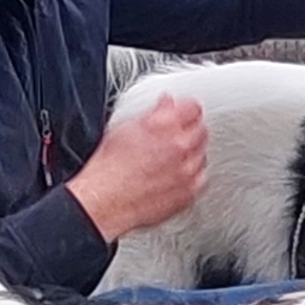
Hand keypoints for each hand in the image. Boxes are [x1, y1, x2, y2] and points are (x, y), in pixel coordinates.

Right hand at [67, 94, 207, 242]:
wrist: (103, 201)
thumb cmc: (108, 168)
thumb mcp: (126, 127)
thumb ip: (154, 112)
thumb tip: (166, 103)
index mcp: (167, 126)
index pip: (193, 108)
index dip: (185, 109)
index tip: (182, 112)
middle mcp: (181, 148)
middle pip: (201, 132)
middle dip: (188, 132)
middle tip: (172, 136)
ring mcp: (187, 173)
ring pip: (201, 156)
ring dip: (190, 155)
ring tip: (167, 160)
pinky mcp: (187, 194)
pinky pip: (199, 180)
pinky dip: (190, 177)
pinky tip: (173, 176)